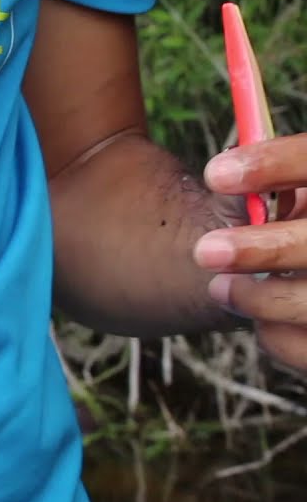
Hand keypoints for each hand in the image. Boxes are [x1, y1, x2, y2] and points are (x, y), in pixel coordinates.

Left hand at [195, 133, 306, 367]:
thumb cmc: (305, 228)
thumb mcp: (303, 201)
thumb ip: (285, 182)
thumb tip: (232, 174)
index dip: (277, 163)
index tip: (215, 174)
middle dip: (264, 249)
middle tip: (205, 252)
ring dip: (261, 298)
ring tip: (221, 289)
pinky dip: (280, 337)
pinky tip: (264, 322)